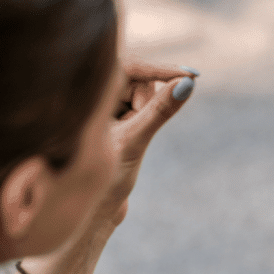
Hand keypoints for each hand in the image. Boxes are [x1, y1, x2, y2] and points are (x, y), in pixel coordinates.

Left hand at [96, 60, 197, 229]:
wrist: (90, 207)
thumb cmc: (102, 178)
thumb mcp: (135, 140)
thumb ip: (160, 110)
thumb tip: (187, 85)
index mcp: (82, 91)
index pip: (130, 66)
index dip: (161, 70)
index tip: (191, 76)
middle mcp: (87, 91)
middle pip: (136, 78)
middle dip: (145, 103)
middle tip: (133, 130)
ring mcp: (96, 101)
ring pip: (138, 92)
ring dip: (143, 114)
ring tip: (124, 138)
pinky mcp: (106, 111)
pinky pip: (137, 103)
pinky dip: (141, 118)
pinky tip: (124, 137)